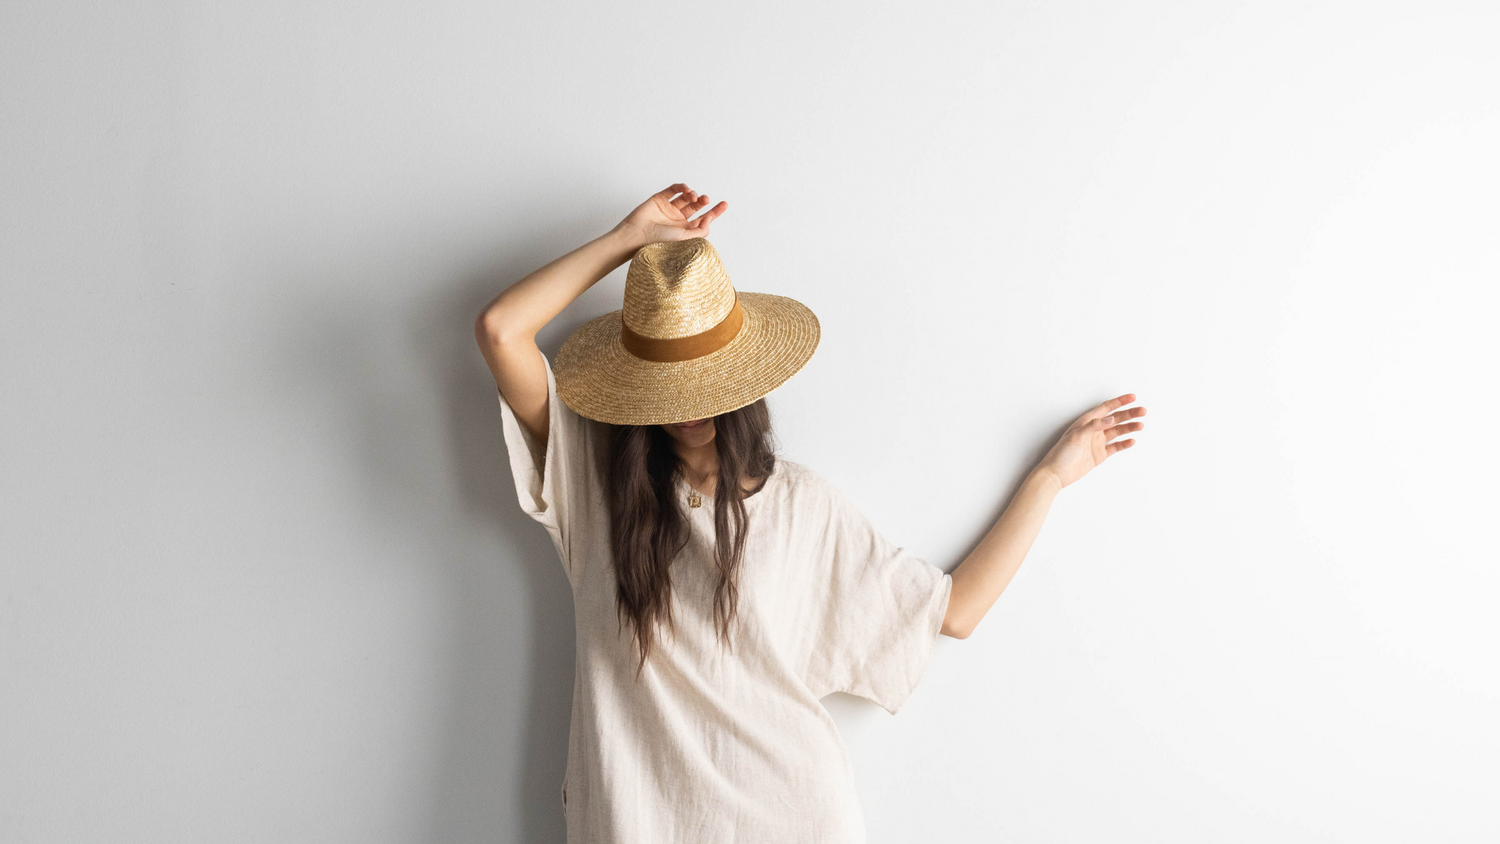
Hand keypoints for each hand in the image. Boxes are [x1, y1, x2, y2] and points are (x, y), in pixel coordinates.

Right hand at [613, 183, 727, 245]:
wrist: (637, 235)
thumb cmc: (659, 242)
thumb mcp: (686, 239)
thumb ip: (701, 230)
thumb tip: (710, 218)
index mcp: (684, 231)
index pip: (703, 220)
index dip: (714, 212)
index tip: (724, 204)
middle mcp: (677, 220)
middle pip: (696, 207)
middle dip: (704, 201)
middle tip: (706, 200)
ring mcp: (668, 209)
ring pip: (685, 197)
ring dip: (693, 194)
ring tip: (694, 197)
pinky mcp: (659, 199)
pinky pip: (673, 190)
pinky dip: (681, 187)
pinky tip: (686, 189)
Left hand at [1032, 393, 1145, 488]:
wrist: (1056, 474)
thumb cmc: (1061, 453)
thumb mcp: (1076, 436)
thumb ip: (1094, 426)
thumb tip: (1111, 418)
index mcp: (1086, 422)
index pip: (1106, 408)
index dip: (1119, 402)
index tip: (1132, 397)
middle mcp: (1093, 430)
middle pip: (1115, 419)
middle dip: (1129, 414)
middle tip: (1142, 411)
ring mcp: (1097, 442)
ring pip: (1117, 432)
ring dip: (1129, 427)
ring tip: (1140, 425)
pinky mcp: (1099, 455)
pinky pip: (1115, 447)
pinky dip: (1124, 443)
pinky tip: (1132, 440)